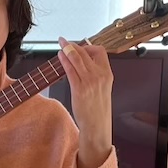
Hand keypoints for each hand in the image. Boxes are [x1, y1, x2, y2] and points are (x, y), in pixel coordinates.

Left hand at [58, 36, 112, 167]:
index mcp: (107, 74)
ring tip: (61, 44)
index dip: (88, 46)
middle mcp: (99, 75)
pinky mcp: (79, 89)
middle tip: (65, 41)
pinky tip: (60, 57)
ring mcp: (89, 82)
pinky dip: (64, 61)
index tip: (79, 46)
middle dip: (73, 45)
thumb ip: (95, 74)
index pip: (100, 51)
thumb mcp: (102, 88)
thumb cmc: (98, 109)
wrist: (97, 126)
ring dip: (67, 49)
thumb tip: (83, 63)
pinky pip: (70, 70)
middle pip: (86, 52)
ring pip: (77, 58)